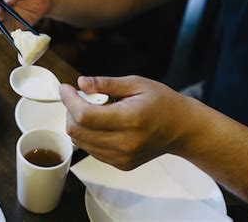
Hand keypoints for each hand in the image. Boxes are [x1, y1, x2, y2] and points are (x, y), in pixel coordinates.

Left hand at [60, 76, 195, 169]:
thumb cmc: (162, 102)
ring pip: (80, 142)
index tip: (65, 88)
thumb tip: (81, 82)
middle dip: (70, 110)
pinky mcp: (120, 165)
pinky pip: (90, 149)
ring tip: (92, 109)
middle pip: (77, 130)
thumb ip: (106, 84)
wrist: (182, 129)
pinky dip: (87, 134)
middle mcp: (125, 143)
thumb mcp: (137, 83)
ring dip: (77, 122)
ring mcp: (122, 158)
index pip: (85, 115)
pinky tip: (101, 123)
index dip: (69, 100)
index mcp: (130, 120)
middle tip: (80, 96)